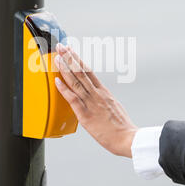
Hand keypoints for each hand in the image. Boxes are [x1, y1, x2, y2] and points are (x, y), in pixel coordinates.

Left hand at [54, 43, 137, 157]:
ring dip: (65, 69)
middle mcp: (97, 94)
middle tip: (61, 47)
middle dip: (69, 58)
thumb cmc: (122, 127)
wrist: (128, 139)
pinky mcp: (86, 115)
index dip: (78, 60)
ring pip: (76, 82)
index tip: (71, 51)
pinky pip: (73, 99)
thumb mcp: (114, 107)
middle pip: (81, 72)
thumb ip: (104, 100)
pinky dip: (64, 89)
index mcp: (104, 92)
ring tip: (57, 58)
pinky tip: (57, 81)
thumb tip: (98, 97)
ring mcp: (91, 103)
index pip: (88, 72)